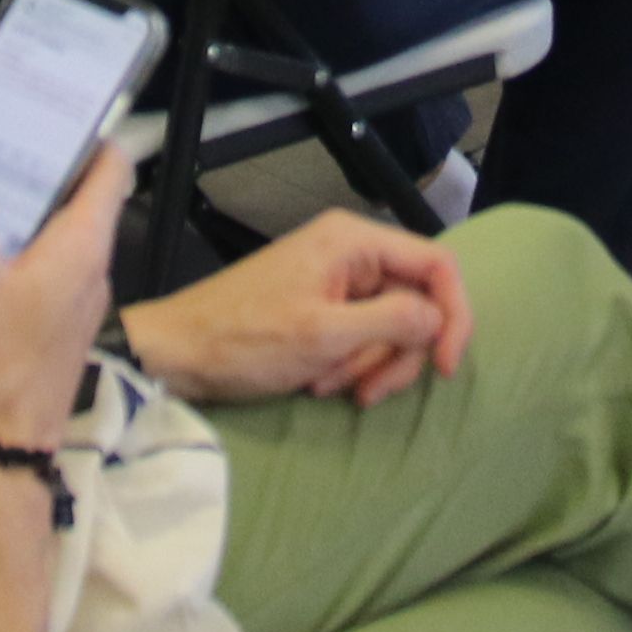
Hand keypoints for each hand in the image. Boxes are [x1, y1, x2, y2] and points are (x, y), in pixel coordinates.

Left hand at [120, 210, 473, 406]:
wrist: (179, 354)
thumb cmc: (244, 340)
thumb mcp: (324, 336)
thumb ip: (391, 320)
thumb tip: (439, 318)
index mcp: (354, 241)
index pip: (437, 266)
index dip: (453, 316)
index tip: (446, 367)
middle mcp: (351, 252)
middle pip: (416, 303)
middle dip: (397, 353)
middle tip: (367, 390)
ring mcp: (336, 280)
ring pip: (391, 327)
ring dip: (369, 365)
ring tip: (327, 385)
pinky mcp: (323, 307)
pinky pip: (362, 336)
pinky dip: (350, 364)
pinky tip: (319, 381)